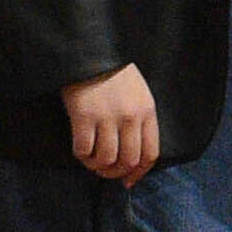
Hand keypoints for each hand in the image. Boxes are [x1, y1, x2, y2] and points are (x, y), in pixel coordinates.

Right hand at [63, 64, 161, 182]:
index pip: (150, 153)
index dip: (139, 173)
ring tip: (91, 161)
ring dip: (97, 167)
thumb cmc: (113, 74)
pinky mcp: (84, 116)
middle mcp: (131, 116)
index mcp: (147, 111)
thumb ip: (139, 121)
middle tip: (104, 172)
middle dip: (116, 173)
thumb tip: (132, 160)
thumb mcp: (138, 94)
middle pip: (128, 160)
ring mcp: (107, 116)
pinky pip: (84, 150)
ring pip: (106, 159)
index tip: (127, 180)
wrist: (91, 51)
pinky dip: (81, 156)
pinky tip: (80, 150)